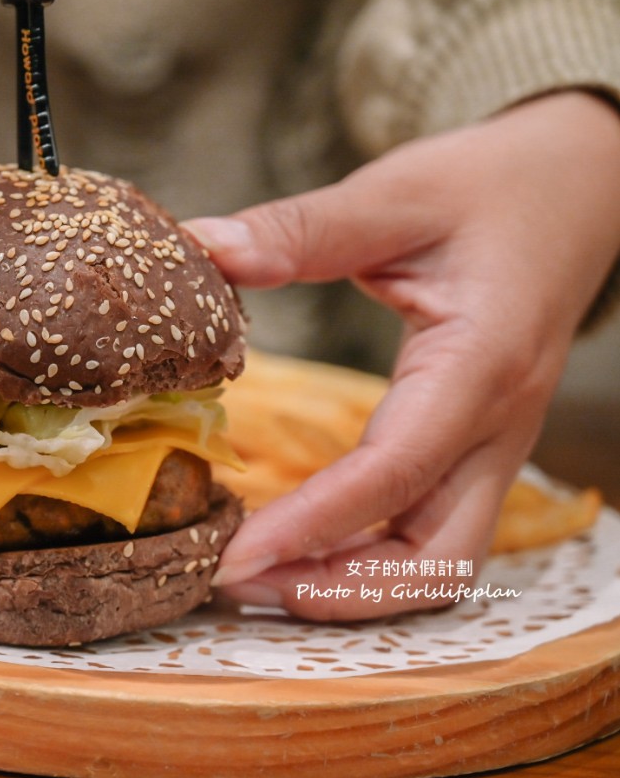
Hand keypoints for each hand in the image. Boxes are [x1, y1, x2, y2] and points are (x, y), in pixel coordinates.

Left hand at [188, 90, 619, 618]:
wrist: (573, 187)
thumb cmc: (487, 188)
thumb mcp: (394, 192)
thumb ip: (302, 229)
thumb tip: (204, 251)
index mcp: (479, 365)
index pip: (393, 473)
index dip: (310, 526)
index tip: (232, 557)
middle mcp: (498, 424)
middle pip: (435, 555)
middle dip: (339, 590)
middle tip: (237, 584)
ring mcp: (496, 443)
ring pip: (443, 560)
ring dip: (356, 587)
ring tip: (261, 580)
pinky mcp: (478, 445)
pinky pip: (434, 529)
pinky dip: (372, 557)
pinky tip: (304, 545)